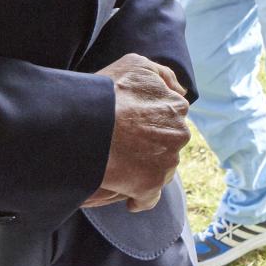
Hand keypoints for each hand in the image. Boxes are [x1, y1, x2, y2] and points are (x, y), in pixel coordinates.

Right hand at [84, 55, 189, 211]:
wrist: (84, 123)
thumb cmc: (106, 92)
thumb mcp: (137, 65)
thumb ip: (163, 75)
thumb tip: (181, 91)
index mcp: (177, 107)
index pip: (171, 119)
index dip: (151, 124)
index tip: (134, 129)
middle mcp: (179, 134)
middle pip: (168, 145)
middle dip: (151, 147)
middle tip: (124, 148)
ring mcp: (166, 160)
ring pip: (161, 170)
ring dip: (146, 171)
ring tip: (121, 169)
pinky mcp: (150, 184)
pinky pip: (149, 198)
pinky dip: (140, 200)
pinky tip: (130, 200)